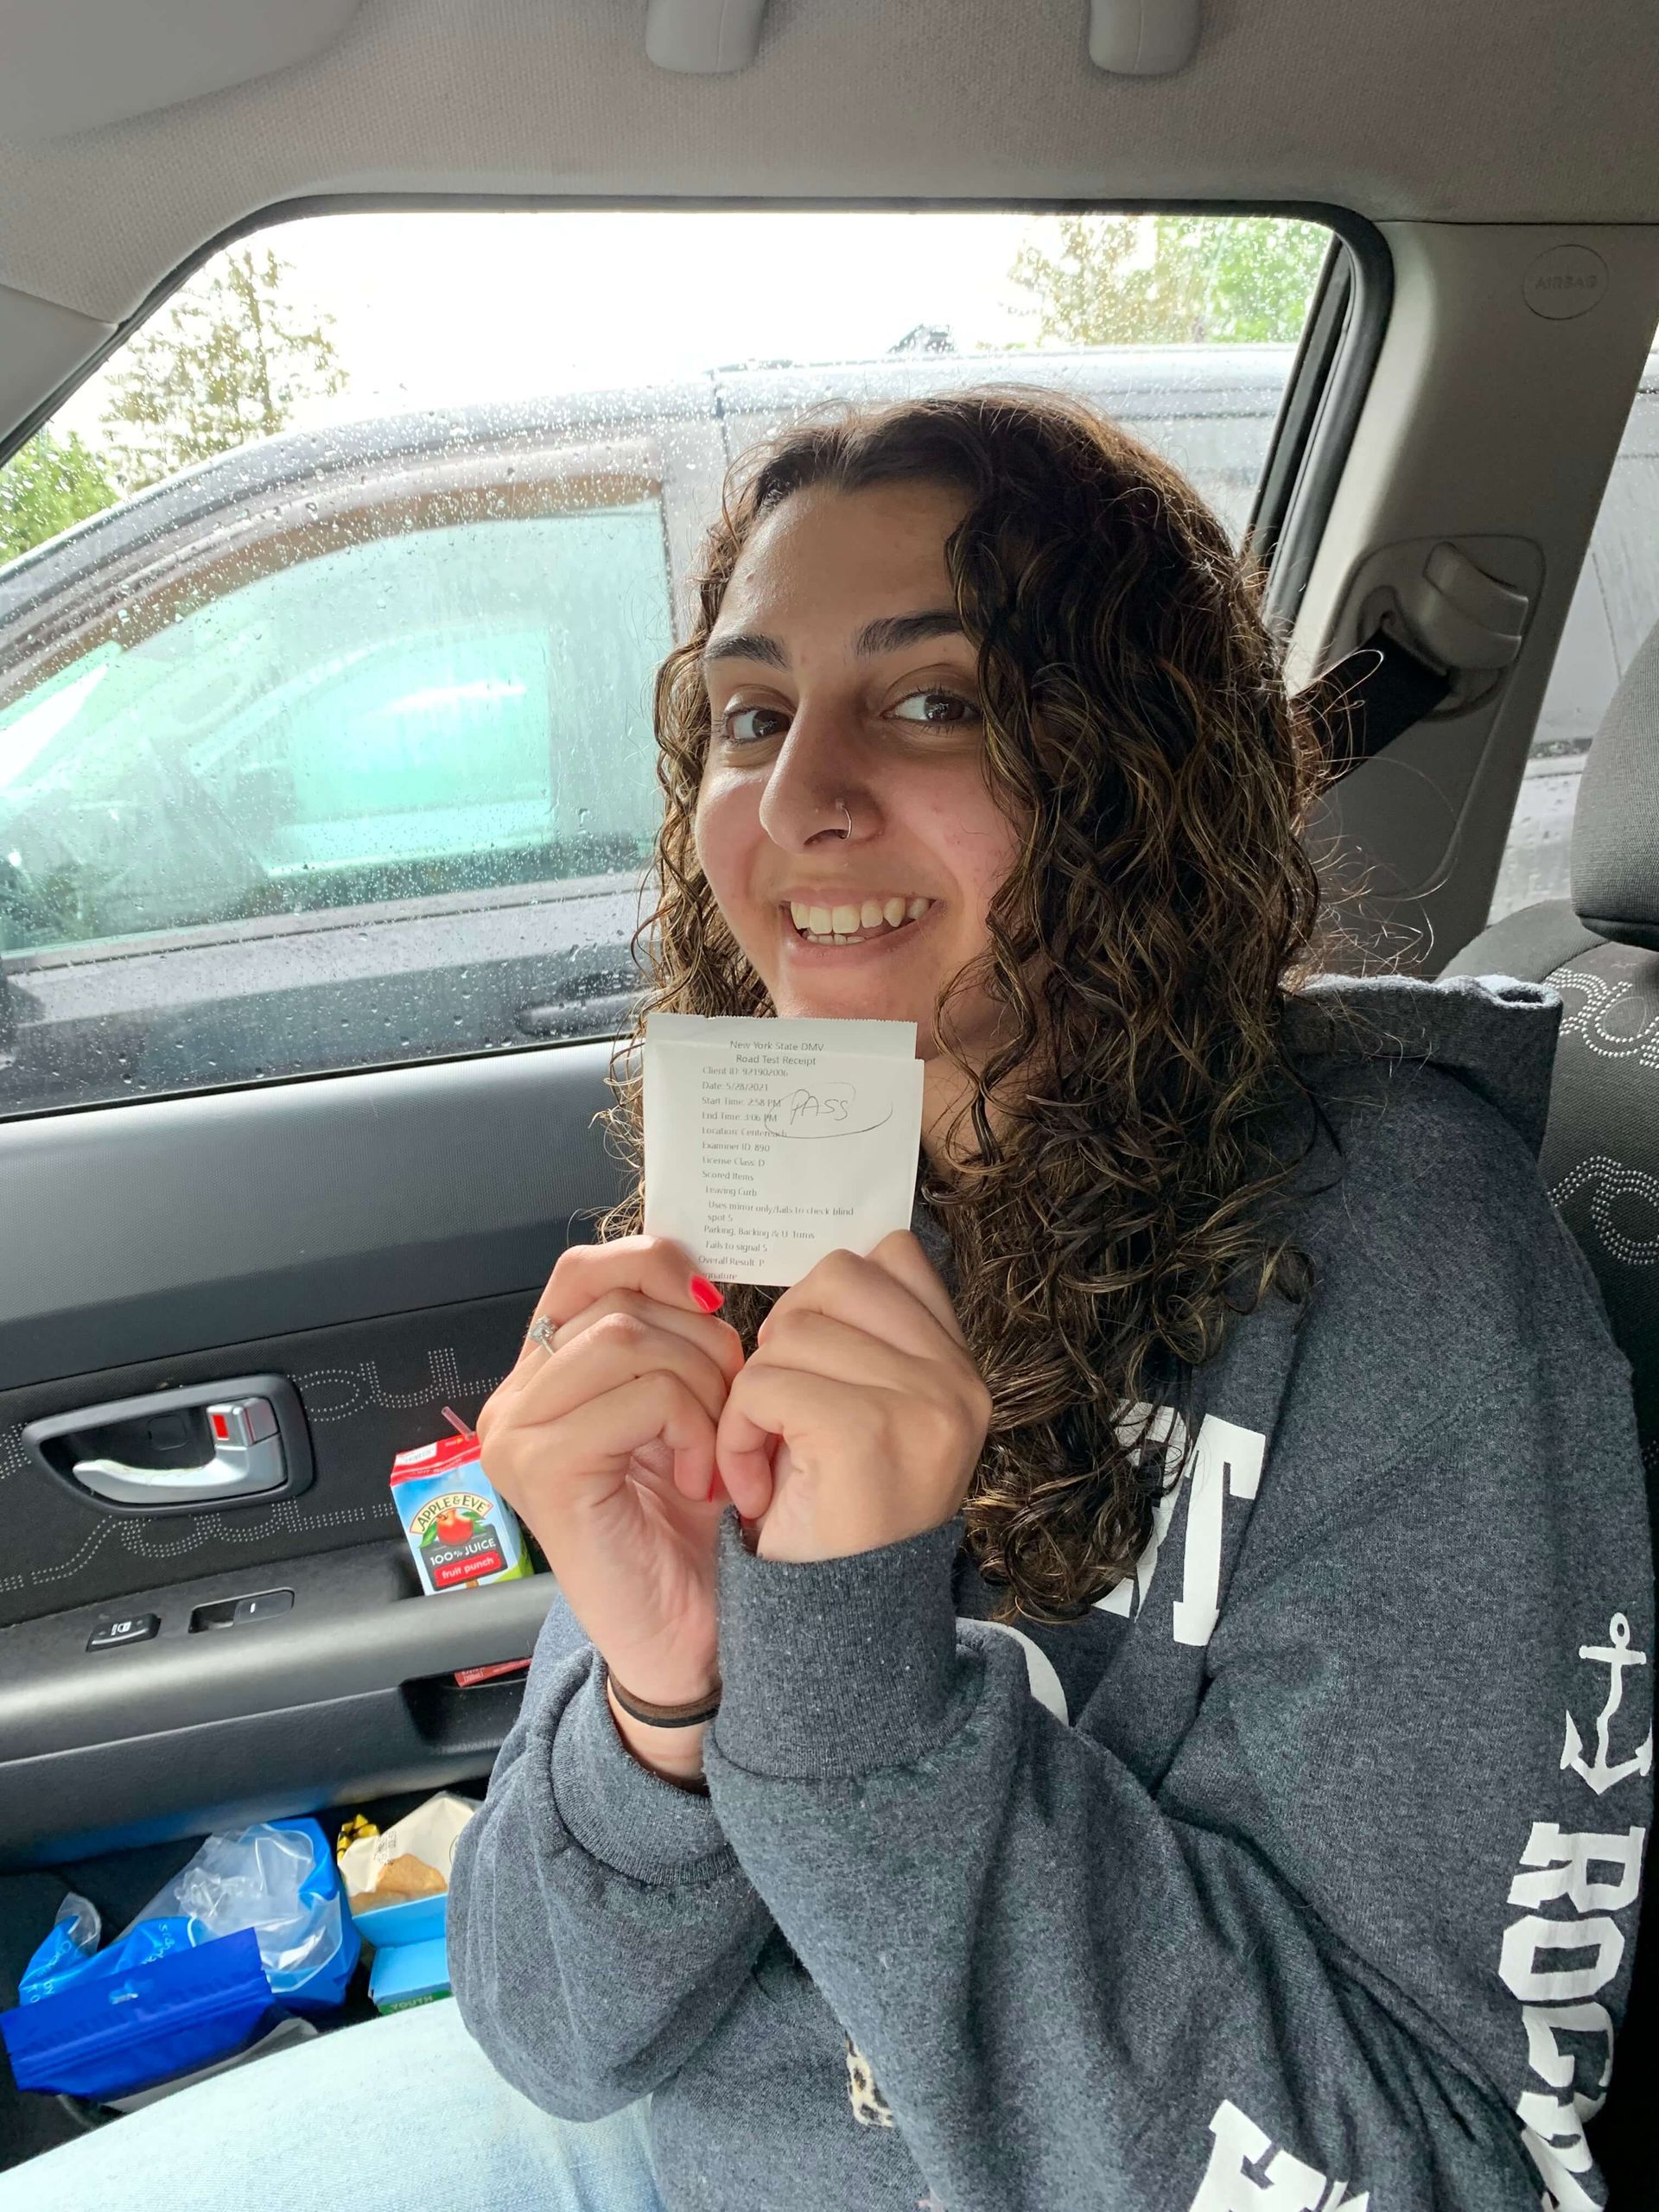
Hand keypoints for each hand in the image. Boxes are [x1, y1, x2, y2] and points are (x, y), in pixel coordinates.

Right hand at [475, 1236, 742, 1781]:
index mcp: (545, 1376)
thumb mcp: (688, 1410)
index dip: (657, 1267)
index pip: (586, 1269)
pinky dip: (690, 1426)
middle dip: (697, 1338)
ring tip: (713, 1446)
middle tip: (728, 1407)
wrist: (691, 1644)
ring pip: (625, 1337)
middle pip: (611, 1295)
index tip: (715, 1312)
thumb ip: (672, 1342)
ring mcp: (517, 1435)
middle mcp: (515, 1399)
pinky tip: (698, 1478)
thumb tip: (698, 1277)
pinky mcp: (541, 1470)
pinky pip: (637, 1395)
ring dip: (700, 1385)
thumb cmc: (697, 1532)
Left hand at [714, 1232, 990, 1563]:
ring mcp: (921, 1403)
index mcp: (962, 1370)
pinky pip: (763, 1384)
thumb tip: (817, 1274)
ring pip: (791, 1329)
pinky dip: (737, 1434)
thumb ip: (866, 1344)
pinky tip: (755, 1488)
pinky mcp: (865, 1430)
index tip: (813, 1369)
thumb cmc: (836, 1528)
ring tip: (769, 1461)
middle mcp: (958, 1381)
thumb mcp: (873, 1420)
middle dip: (787, 1337)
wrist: (841, 1641)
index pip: (892, 1255)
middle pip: (836, 1277)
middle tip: (783, 1413)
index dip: (830, 1298)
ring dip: (754, 1394)